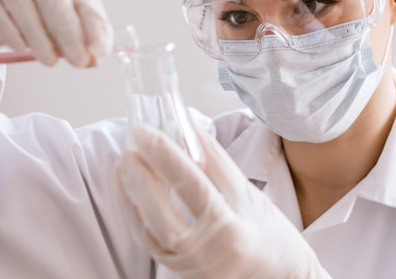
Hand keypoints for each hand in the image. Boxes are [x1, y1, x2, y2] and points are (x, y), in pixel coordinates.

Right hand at [0, 0, 112, 65]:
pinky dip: (8, 29)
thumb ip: (80, 26)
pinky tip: (20, 46)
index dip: (92, 22)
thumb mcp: (59, 2)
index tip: (99, 50)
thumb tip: (97, 55)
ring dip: (37, 35)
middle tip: (78, 60)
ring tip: (50, 60)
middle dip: (68, 31)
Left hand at [114, 125, 330, 278]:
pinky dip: (135, 215)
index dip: (164, 155)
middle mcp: (207, 255)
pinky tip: (129, 191)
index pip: (191, 186)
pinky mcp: (178, 271)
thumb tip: (188, 130)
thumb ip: (217, 164)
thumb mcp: (250, 196)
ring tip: (122, 164)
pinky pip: (149, 242)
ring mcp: (189, 268)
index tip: (145, 132)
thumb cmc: (273, 237)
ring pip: (148, 232)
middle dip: (139, 177)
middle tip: (129, 146)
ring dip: (130, 196)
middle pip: (161, 214)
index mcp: (231, 232)